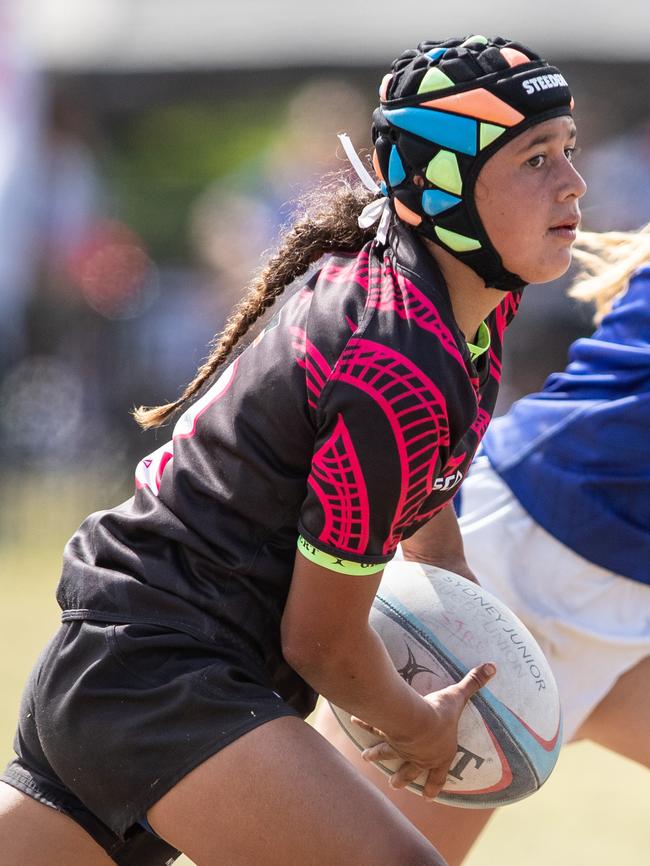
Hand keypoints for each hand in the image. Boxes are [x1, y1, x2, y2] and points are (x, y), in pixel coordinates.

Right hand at [353, 663, 494, 800]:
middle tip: (395, 785)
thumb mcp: (459, 696)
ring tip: (367, 758)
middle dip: (402, 778)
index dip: (435, 785)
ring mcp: (401, 747)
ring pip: (387, 755)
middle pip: (410, 771)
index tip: (430, 796)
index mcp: (441, 754)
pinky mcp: (386, 735)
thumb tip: (493, 667)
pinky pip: (375, 730)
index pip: (440, 775)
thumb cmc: (440, 714)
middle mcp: (420, 755)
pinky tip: (354, 718)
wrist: (415, 720)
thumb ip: (474, 682)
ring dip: (377, 756)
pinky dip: (364, 724)